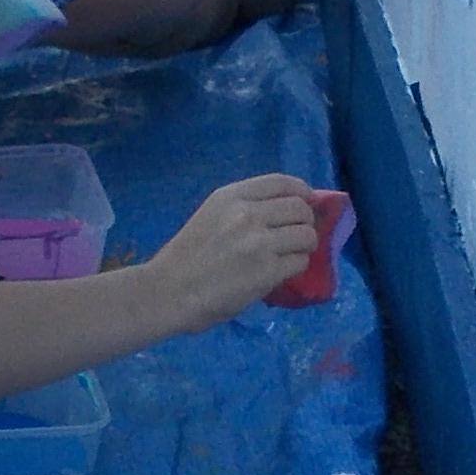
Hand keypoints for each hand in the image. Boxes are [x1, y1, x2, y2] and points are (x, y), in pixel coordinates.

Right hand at [156, 173, 339, 321]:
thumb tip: (283, 214)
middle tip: (298, 236)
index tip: (308, 201)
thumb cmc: (185, 258)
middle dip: (305, 221)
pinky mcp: (267, 270)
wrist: (167, 292)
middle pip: (299, 207)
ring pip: (306, 235)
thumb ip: (243, 210)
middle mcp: (248, 213)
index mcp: (231, 196)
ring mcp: (260, 242)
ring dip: (305, 246)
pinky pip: (299, 262)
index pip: (281, 182)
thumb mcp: (211, 216)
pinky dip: (296, 267)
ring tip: (292, 255)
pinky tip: (282, 273)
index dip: (302, 190)